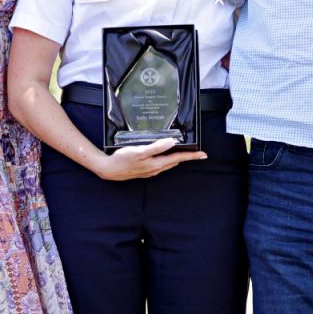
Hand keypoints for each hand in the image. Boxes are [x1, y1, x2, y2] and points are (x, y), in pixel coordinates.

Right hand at [91, 138, 206, 181]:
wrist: (109, 170)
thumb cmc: (123, 160)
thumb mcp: (140, 151)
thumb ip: (157, 147)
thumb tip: (172, 142)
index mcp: (157, 164)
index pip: (178, 158)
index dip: (191, 156)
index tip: (203, 154)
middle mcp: (155, 169)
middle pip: (175, 161)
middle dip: (186, 156)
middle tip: (197, 152)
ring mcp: (150, 170)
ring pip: (168, 163)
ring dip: (176, 158)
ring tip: (184, 152)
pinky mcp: (144, 170)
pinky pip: (160, 164)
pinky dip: (166, 159)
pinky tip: (164, 155)